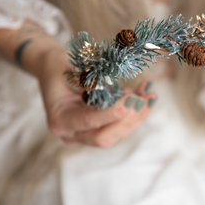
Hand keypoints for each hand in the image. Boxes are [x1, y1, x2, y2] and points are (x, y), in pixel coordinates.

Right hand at [36, 46, 157, 147]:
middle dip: (128, 120)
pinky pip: (119, 127)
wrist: (54, 68)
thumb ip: (93, 81)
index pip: (89, 122)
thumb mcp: (74, 69)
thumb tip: (120, 91)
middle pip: (104, 137)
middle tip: (143, 99)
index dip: (112, 113)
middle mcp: (71, 133)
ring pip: (116, 134)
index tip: (131, 100)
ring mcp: (85, 134)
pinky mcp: (98, 129)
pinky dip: (134, 113)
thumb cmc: (61, 66)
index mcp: (59, 119)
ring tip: (150, 95)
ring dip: (137, 116)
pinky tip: (143, 95)